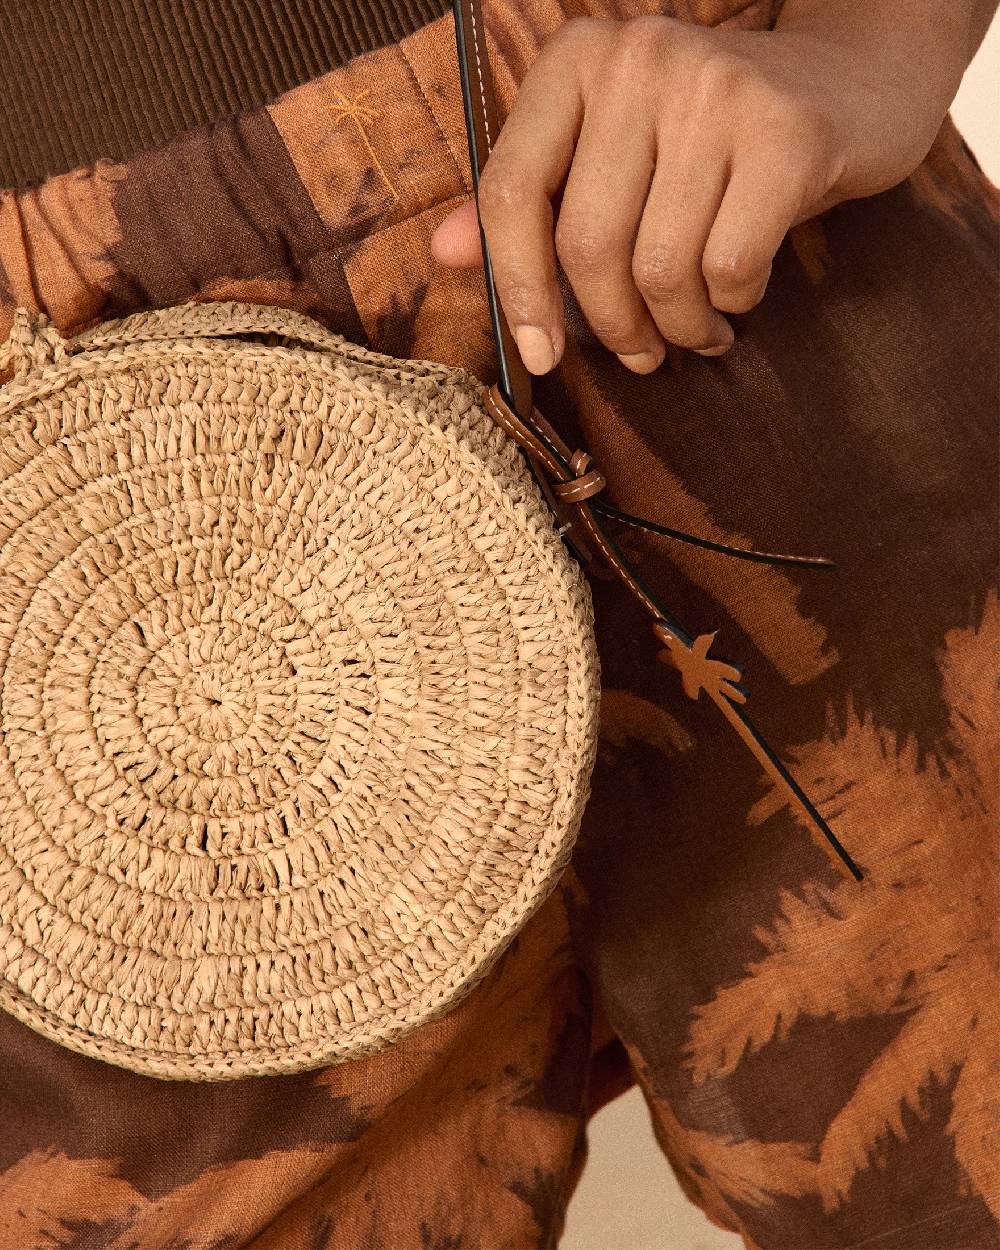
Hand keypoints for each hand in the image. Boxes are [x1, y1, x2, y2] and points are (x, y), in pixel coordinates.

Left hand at [432, 11, 970, 374]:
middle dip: (613, 326)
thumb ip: (530, 201)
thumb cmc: (711, 141)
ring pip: (660, 270)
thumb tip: (443, 251)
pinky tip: (739, 295)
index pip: (511, 191)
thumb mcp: (611, 156)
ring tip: (694, 331)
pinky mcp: (786, 133)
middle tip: (641, 354)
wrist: (852, 81)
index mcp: (576, 62)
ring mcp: (716, 89)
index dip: (517, 289)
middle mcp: (638, 59)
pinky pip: (728, 269)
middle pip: (587, 245)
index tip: (539, 357)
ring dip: (676, 327)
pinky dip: (730, 304)